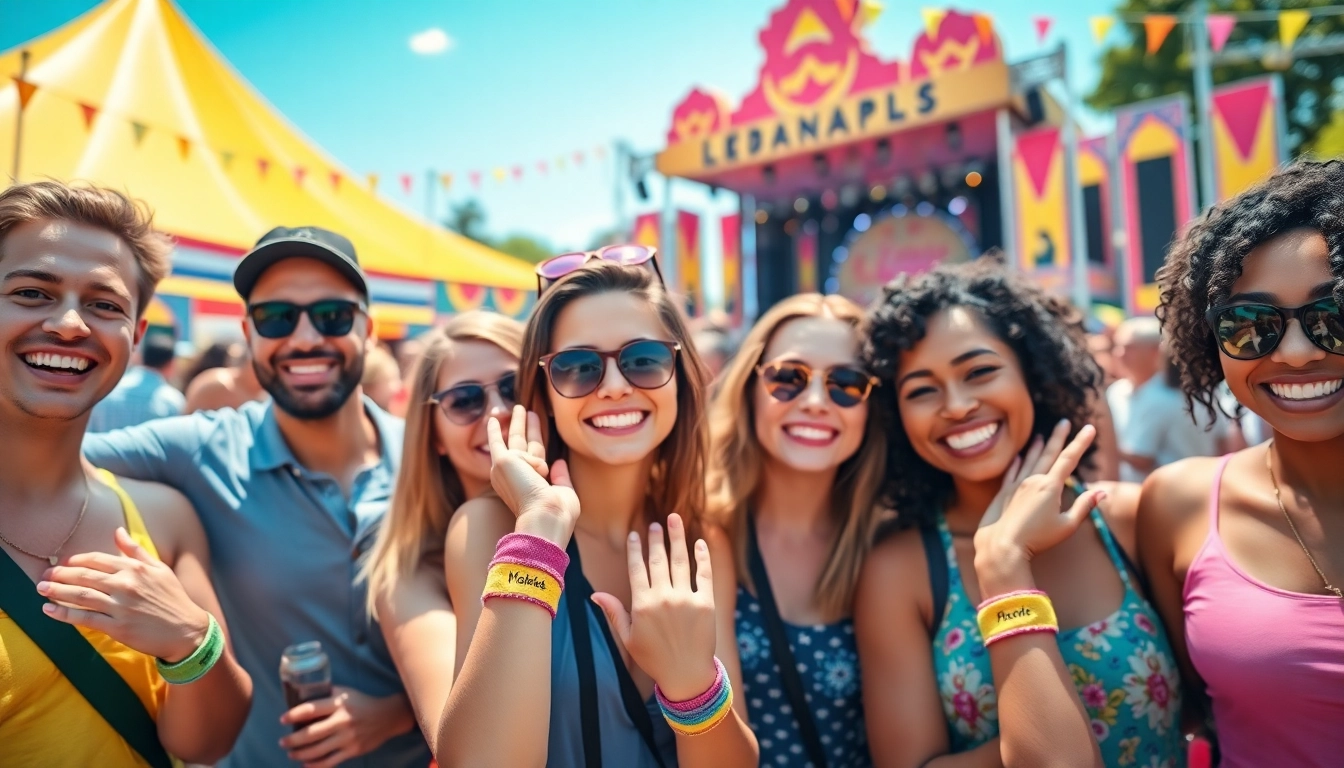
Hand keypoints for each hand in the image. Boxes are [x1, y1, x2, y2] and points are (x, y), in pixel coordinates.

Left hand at [38, 527, 210, 661]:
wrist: (187, 630)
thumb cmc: (174, 598)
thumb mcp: (159, 569)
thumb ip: (136, 551)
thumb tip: (117, 531)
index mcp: (135, 568)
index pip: (97, 560)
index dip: (77, 560)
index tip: (64, 563)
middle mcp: (126, 585)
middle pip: (84, 576)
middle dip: (60, 575)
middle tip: (44, 575)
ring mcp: (121, 607)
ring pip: (80, 596)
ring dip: (57, 591)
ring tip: (41, 589)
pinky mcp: (117, 627)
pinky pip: (84, 618)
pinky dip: (64, 614)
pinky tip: (49, 610)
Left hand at [279, 687, 413, 767]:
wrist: (388, 716)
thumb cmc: (362, 702)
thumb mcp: (346, 693)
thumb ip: (327, 695)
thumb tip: (303, 696)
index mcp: (339, 704)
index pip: (311, 709)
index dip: (294, 715)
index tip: (282, 720)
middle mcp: (342, 721)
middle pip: (311, 733)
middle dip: (293, 740)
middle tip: (282, 742)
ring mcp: (348, 738)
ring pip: (318, 750)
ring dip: (300, 753)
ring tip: (291, 753)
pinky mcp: (353, 750)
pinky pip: (330, 761)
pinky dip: (316, 765)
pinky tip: (306, 764)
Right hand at [488, 404, 579, 546]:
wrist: (545, 516)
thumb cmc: (557, 512)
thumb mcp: (563, 492)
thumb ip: (560, 477)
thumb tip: (558, 462)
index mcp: (529, 485)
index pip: (532, 459)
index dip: (534, 443)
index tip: (534, 434)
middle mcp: (515, 477)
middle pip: (522, 444)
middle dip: (524, 427)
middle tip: (524, 410)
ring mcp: (507, 469)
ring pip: (516, 438)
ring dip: (519, 422)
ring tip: (522, 408)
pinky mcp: (503, 461)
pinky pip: (503, 442)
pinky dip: (498, 433)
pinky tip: (498, 424)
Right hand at [591, 513, 717, 701]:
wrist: (686, 675)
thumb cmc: (654, 659)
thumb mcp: (628, 638)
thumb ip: (614, 612)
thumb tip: (595, 595)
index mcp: (642, 604)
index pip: (637, 569)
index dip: (635, 550)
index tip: (635, 534)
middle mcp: (663, 597)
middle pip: (658, 560)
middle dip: (656, 539)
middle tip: (656, 524)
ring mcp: (686, 599)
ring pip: (681, 561)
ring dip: (677, 538)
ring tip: (675, 520)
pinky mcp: (706, 603)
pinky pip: (704, 574)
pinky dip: (702, 557)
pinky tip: (699, 543)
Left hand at [974, 421, 1104, 580]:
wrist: (1002, 545)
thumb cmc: (1037, 540)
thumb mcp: (1066, 526)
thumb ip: (1083, 506)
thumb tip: (1101, 492)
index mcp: (1050, 486)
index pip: (1069, 459)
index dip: (1081, 443)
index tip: (1090, 428)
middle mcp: (1033, 481)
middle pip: (1049, 454)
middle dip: (1059, 437)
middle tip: (1065, 422)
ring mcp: (1016, 485)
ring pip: (1029, 460)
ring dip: (1037, 447)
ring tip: (1041, 436)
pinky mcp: (1003, 493)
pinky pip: (1012, 472)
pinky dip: (1017, 462)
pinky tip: (1018, 457)